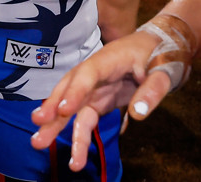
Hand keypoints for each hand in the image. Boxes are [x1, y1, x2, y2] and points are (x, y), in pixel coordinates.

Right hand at [30, 30, 172, 171]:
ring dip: (56, 124)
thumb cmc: (159, 55)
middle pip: (70, 88)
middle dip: (52, 106)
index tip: (62, 110)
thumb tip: (137, 114)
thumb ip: (152, 90)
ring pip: (73, 106)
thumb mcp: (163, 70)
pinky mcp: (99, 100)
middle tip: (37, 123)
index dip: (74, 91)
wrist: (158, 49)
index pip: (87, 74)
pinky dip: (75, 132)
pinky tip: (71, 151)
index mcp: (108, 60)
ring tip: (39, 143)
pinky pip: (83, 116)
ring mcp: (95, 87)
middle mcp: (95, 73)